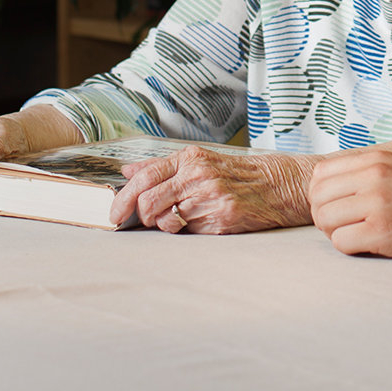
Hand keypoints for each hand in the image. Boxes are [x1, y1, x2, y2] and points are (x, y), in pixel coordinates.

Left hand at [109, 146, 315, 233]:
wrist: (278, 185)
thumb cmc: (236, 173)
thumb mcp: (200, 161)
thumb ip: (161, 166)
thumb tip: (126, 171)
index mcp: (190, 158)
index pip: (145, 177)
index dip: (123, 197)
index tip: (113, 212)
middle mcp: (199, 176)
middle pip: (149, 202)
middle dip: (140, 216)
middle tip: (146, 219)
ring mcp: (211, 198)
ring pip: (167, 220)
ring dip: (166, 224)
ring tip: (180, 218)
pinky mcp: (222, 219)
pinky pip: (189, 232)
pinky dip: (188, 231)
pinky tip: (200, 222)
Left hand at [309, 150, 391, 260]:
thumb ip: (371, 172)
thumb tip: (334, 187)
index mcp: (377, 158)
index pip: (320, 174)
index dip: (322, 195)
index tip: (338, 208)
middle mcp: (374, 176)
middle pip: (317, 199)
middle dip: (325, 217)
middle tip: (347, 227)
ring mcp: (379, 204)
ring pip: (325, 221)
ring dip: (337, 233)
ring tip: (362, 236)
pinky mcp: (385, 233)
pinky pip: (342, 243)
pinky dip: (352, 248)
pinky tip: (374, 246)